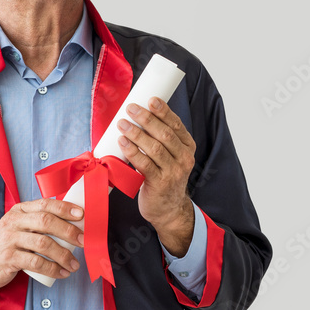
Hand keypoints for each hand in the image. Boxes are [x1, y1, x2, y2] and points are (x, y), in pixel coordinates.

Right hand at [0, 198, 84, 289]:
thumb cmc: (9, 243)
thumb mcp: (20, 226)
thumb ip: (39, 222)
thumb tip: (74, 224)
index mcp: (20, 210)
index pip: (45, 204)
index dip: (65, 208)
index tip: (81, 215)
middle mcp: (14, 221)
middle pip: (46, 222)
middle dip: (68, 231)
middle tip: (82, 242)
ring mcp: (10, 239)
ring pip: (43, 243)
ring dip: (63, 255)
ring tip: (74, 264)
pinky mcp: (8, 258)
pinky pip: (35, 262)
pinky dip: (52, 268)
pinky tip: (61, 273)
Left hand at [117, 96, 196, 255]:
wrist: (168, 210)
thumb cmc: (164, 178)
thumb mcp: (170, 157)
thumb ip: (160, 140)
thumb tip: (138, 116)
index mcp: (187, 148)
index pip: (176, 125)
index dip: (163, 111)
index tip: (150, 99)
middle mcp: (184, 158)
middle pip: (165, 134)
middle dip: (147, 119)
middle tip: (131, 108)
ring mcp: (173, 172)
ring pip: (154, 148)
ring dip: (136, 134)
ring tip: (122, 124)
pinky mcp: (159, 184)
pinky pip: (145, 164)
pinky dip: (133, 152)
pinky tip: (123, 143)